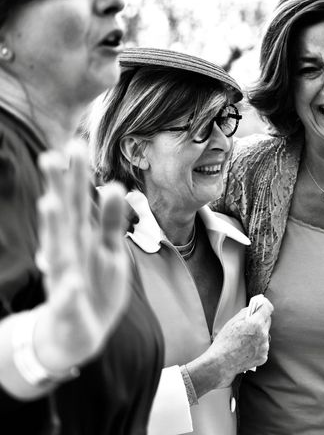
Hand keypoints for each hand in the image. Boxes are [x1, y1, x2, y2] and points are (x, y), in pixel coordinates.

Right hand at [34, 141, 130, 373]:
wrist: (76, 335)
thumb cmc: (92, 284)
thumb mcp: (108, 249)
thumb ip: (111, 220)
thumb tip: (114, 185)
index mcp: (79, 239)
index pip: (77, 203)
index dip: (76, 177)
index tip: (74, 146)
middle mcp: (67, 254)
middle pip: (63, 218)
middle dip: (58, 189)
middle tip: (52, 157)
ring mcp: (65, 280)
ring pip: (58, 252)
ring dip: (54, 228)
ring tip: (50, 204)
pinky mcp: (69, 308)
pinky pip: (69, 299)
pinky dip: (69, 291)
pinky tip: (71, 282)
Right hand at [187, 296, 272, 393]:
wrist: (221, 363)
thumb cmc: (224, 342)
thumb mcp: (232, 322)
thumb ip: (246, 312)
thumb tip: (254, 308)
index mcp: (256, 323)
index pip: (268, 308)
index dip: (265, 305)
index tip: (263, 305)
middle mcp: (263, 334)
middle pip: (267, 321)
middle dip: (260, 320)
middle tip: (250, 323)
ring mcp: (264, 347)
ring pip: (265, 335)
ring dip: (259, 334)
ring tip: (246, 339)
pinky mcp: (263, 357)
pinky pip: (263, 347)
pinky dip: (257, 346)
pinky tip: (247, 348)